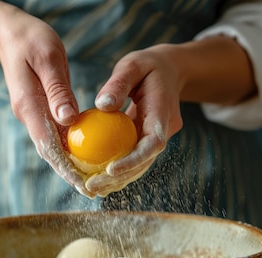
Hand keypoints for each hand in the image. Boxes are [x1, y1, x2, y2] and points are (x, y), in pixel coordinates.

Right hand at [0, 10, 93, 196]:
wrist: (8, 35)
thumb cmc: (31, 40)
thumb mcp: (48, 58)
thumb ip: (58, 90)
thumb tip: (70, 121)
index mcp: (28, 106)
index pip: (47, 144)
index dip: (64, 166)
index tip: (81, 183)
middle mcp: (28, 116)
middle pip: (50, 152)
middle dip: (69, 173)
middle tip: (91, 192)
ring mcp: (32, 115)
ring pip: (52, 146)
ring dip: (69, 165)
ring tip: (91, 183)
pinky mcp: (39, 112)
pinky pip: (55, 135)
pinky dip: (69, 149)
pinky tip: (85, 157)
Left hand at [84, 45, 183, 196]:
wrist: (170, 69)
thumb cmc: (147, 65)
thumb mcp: (132, 65)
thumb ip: (119, 83)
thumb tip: (102, 106)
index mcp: (164, 111)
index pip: (153, 143)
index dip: (134, 159)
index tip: (111, 169)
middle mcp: (165, 129)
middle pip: (145, 161)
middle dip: (120, 177)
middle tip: (92, 186)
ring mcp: (158, 137)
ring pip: (140, 165)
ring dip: (117, 180)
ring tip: (91, 189)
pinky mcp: (147, 140)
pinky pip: (134, 158)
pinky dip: (118, 170)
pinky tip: (96, 178)